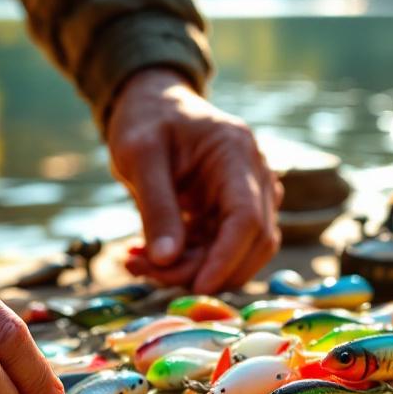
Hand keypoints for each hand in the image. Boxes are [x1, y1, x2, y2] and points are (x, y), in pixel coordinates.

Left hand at [107, 68, 281, 292]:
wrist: (153, 105)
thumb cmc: (145, 121)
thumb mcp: (140, 157)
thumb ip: (156, 207)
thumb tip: (166, 261)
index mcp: (236, 152)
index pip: (247, 218)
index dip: (227, 258)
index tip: (197, 288)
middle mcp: (254, 175)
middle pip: (253, 242)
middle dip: (204, 269)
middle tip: (146, 272)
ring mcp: (248, 195)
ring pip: (239, 252)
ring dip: (192, 270)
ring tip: (138, 263)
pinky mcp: (232, 212)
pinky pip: (220, 248)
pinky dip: (188, 262)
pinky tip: (147, 258)